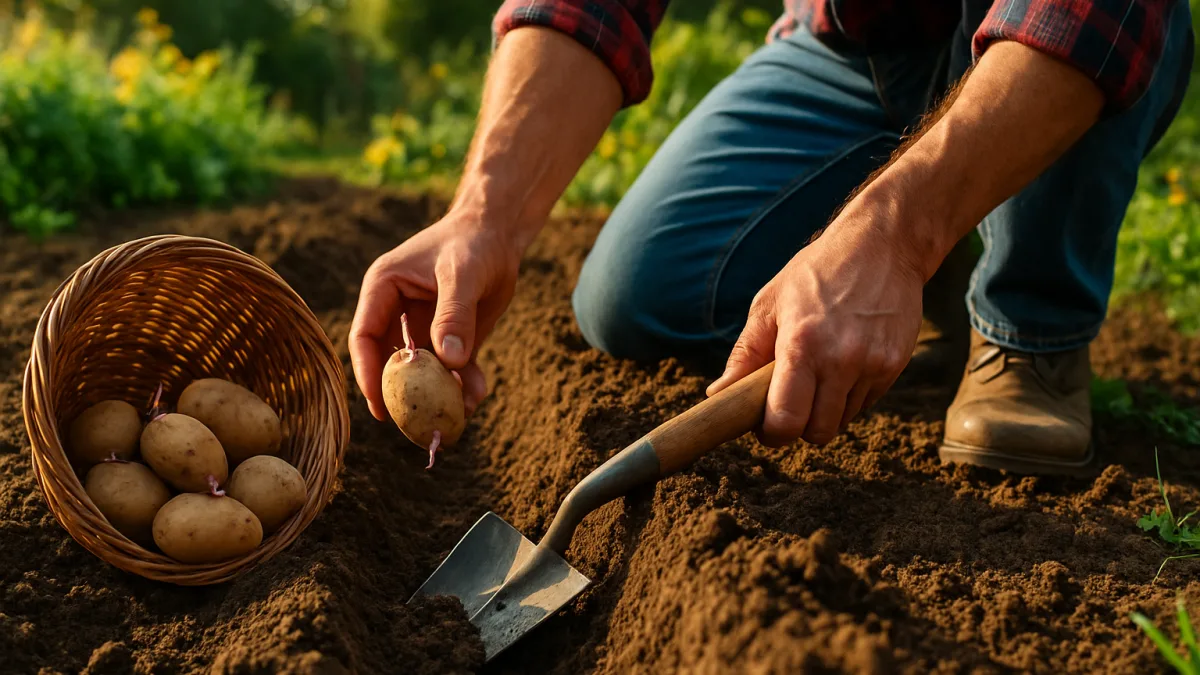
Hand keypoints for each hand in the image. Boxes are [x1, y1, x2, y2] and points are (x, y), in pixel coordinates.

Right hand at [350, 211, 521, 420]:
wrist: (500, 234)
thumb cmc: (473, 243)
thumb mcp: (463, 273)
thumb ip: (454, 313)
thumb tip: (448, 359)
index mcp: (383, 289)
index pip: (364, 336)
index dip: (367, 371)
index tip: (379, 403)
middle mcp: (397, 313)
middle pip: (390, 362)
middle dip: (404, 394)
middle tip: (413, 424)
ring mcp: (424, 328)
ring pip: (424, 372)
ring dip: (438, 394)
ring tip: (457, 414)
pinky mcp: (451, 339)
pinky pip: (452, 369)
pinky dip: (463, 385)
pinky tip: (476, 396)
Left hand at [706, 210, 925, 446]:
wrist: (882, 246)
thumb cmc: (816, 272)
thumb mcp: (770, 304)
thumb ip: (745, 356)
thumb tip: (718, 395)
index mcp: (802, 345)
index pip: (786, 421)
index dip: (771, 432)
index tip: (764, 423)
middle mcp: (840, 360)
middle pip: (817, 433)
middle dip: (797, 427)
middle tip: (787, 402)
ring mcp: (872, 365)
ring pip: (842, 422)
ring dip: (824, 411)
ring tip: (816, 374)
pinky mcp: (894, 366)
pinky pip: (864, 404)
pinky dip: (847, 397)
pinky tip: (842, 363)